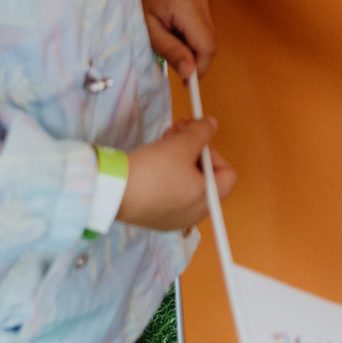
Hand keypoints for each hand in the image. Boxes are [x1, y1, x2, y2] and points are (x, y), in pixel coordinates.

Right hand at [119, 117, 237, 231]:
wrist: (114, 192)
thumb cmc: (154, 169)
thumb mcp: (181, 144)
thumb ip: (202, 132)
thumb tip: (212, 125)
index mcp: (207, 199)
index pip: (227, 173)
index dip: (213, 152)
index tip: (195, 140)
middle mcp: (195, 214)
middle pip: (206, 176)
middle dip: (194, 149)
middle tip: (176, 132)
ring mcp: (175, 218)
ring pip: (187, 181)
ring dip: (179, 156)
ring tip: (162, 141)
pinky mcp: (156, 217)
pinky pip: (171, 191)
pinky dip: (167, 174)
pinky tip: (151, 161)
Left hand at [138, 0, 216, 77]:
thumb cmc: (135, 0)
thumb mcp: (148, 31)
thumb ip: (171, 52)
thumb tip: (191, 74)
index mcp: (188, 6)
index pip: (208, 46)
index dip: (200, 68)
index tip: (186, 82)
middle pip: (210, 42)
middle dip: (195, 59)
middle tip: (173, 65)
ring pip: (208, 36)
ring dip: (193, 47)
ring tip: (168, 42)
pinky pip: (204, 26)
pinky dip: (192, 36)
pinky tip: (173, 31)